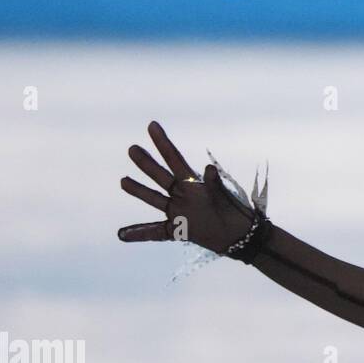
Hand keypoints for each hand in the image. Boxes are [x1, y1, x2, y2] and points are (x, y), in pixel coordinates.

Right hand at [118, 120, 253, 255]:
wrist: (242, 238)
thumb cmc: (236, 213)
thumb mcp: (225, 198)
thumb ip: (214, 184)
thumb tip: (208, 168)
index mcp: (193, 184)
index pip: (174, 159)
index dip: (162, 142)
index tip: (152, 125)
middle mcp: (183, 195)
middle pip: (160, 176)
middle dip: (146, 162)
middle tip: (132, 148)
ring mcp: (179, 211)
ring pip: (154, 199)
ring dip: (138, 190)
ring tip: (123, 180)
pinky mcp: (178, 230)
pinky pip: (155, 232)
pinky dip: (139, 233)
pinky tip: (121, 234)